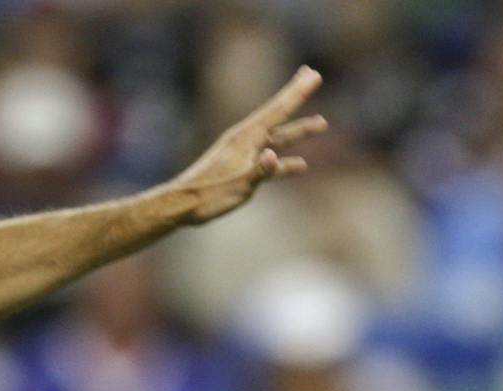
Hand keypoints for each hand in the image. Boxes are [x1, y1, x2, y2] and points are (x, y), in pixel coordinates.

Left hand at [173, 66, 326, 225]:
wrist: (181, 205)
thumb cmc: (208, 195)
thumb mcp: (237, 185)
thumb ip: (259, 171)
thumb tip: (273, 156)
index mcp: (246, 138)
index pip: (277, 110)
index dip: (297, 92)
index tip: (313, 74)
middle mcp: (245, 140)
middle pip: (278, 115)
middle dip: (296, 97)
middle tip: (314, 76)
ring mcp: (243, 155)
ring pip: (277, 138)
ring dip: (298, 131)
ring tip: (321, 123)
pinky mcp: (241, 170)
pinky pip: (269, 162)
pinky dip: (284, 162)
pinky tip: (300, 165)